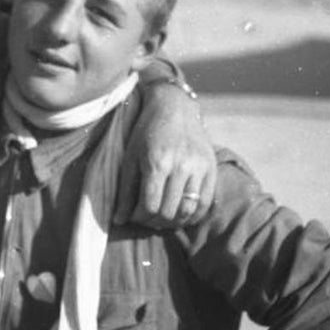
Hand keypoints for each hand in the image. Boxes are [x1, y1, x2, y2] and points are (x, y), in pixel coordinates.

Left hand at [115, 82, 216, 227]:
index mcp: (158, 162)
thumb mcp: (130, 157)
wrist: (174, 107)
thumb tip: (118, 220)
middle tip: (146, 217)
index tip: (133, 215)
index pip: (149, 206)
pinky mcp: (211, 168)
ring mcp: (199, 167)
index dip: (139, 217)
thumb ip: (126, 190)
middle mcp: (181, 166)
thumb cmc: (146, 132)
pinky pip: (205, 203)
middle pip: (168, 212)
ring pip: (188, 211)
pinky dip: (192, 216)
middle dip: (153, 221)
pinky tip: (180, 215)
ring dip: (173, 222)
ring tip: (162, 218)